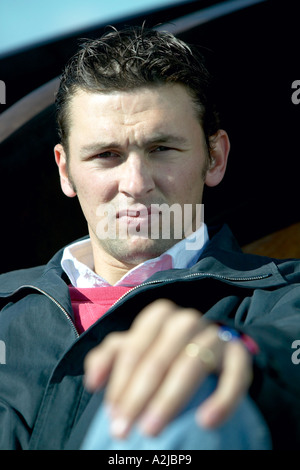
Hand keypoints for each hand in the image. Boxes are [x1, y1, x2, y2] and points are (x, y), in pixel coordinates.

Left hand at [84, 299, 252, 438]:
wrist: (209, 348)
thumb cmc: (162, 351)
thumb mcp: (135, 349)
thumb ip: (109, 358)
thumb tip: (93, 381)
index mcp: (159, 315)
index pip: (134, 348)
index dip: (120, 382)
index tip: (112, 414)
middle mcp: (187, 320)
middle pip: (159, 359)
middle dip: (138, 397)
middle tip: (123, 431)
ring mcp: (215, 334)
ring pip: (192, 365)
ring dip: (170, 399)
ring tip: (152, 430)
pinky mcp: (240, 353)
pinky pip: (235, 375)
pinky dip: (223, 399)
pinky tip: (206, 421)